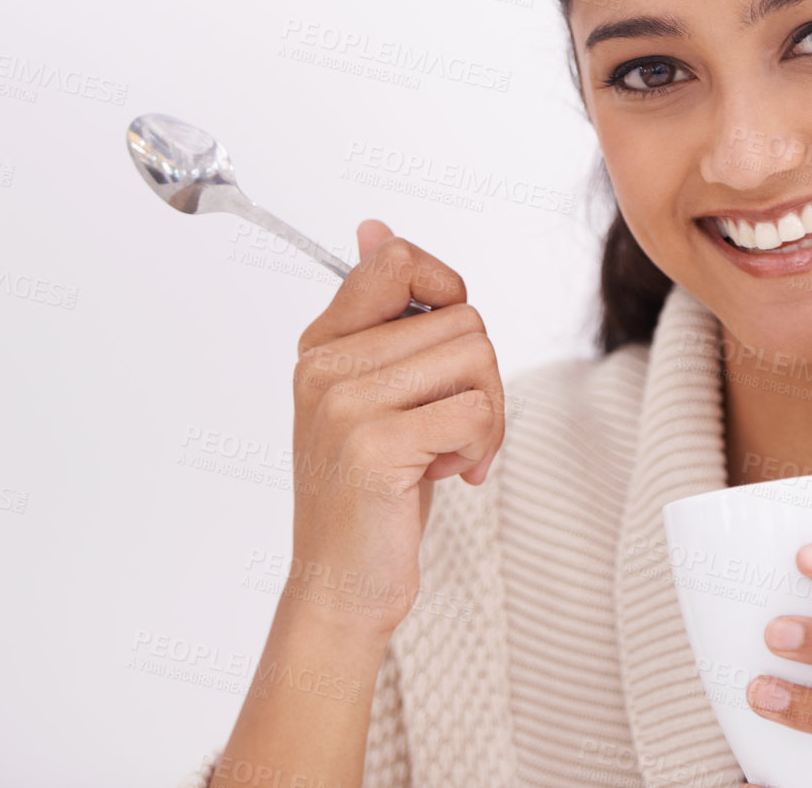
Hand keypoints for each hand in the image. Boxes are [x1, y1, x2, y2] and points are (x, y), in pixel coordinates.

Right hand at [286, 219, 505, 638]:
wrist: (343, 582)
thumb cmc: (375, 487)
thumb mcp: (378, 393)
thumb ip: (384, 317)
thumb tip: (375, 228)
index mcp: (323, 342)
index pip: (398, 259)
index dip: (448, 290)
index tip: (446, 346)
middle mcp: (325, 365)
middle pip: (464, 318)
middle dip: (482, 376)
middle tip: (456, 427)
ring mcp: (345, 404)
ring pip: (477, 358)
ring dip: (488, 414)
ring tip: (451, 452)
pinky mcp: (374, 445)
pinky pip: (478, 411)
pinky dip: (484, 447)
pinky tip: (451, 476)